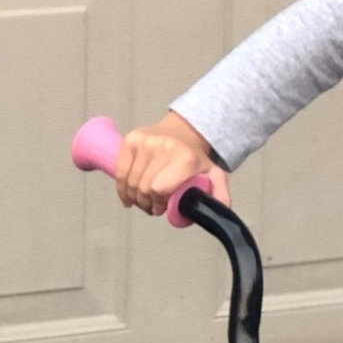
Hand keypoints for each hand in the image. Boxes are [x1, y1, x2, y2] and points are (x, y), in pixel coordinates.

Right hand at [115, 111, 229, 215]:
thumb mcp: (214, 174)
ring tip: (142, 203)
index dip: (158, 204)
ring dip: (134, 198)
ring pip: (131, 182)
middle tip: (151, 208)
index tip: (161, 209)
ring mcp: (145, 142)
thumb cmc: (195, 158)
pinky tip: (127, 198)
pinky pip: (120, 171)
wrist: (183, 130)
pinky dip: (121, 188)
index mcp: (184, 158)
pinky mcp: (131, 140)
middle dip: (146, 204)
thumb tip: (221, 212)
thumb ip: (220, 194)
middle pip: (144, 188)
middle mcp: (164, 147)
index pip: (161, 189)